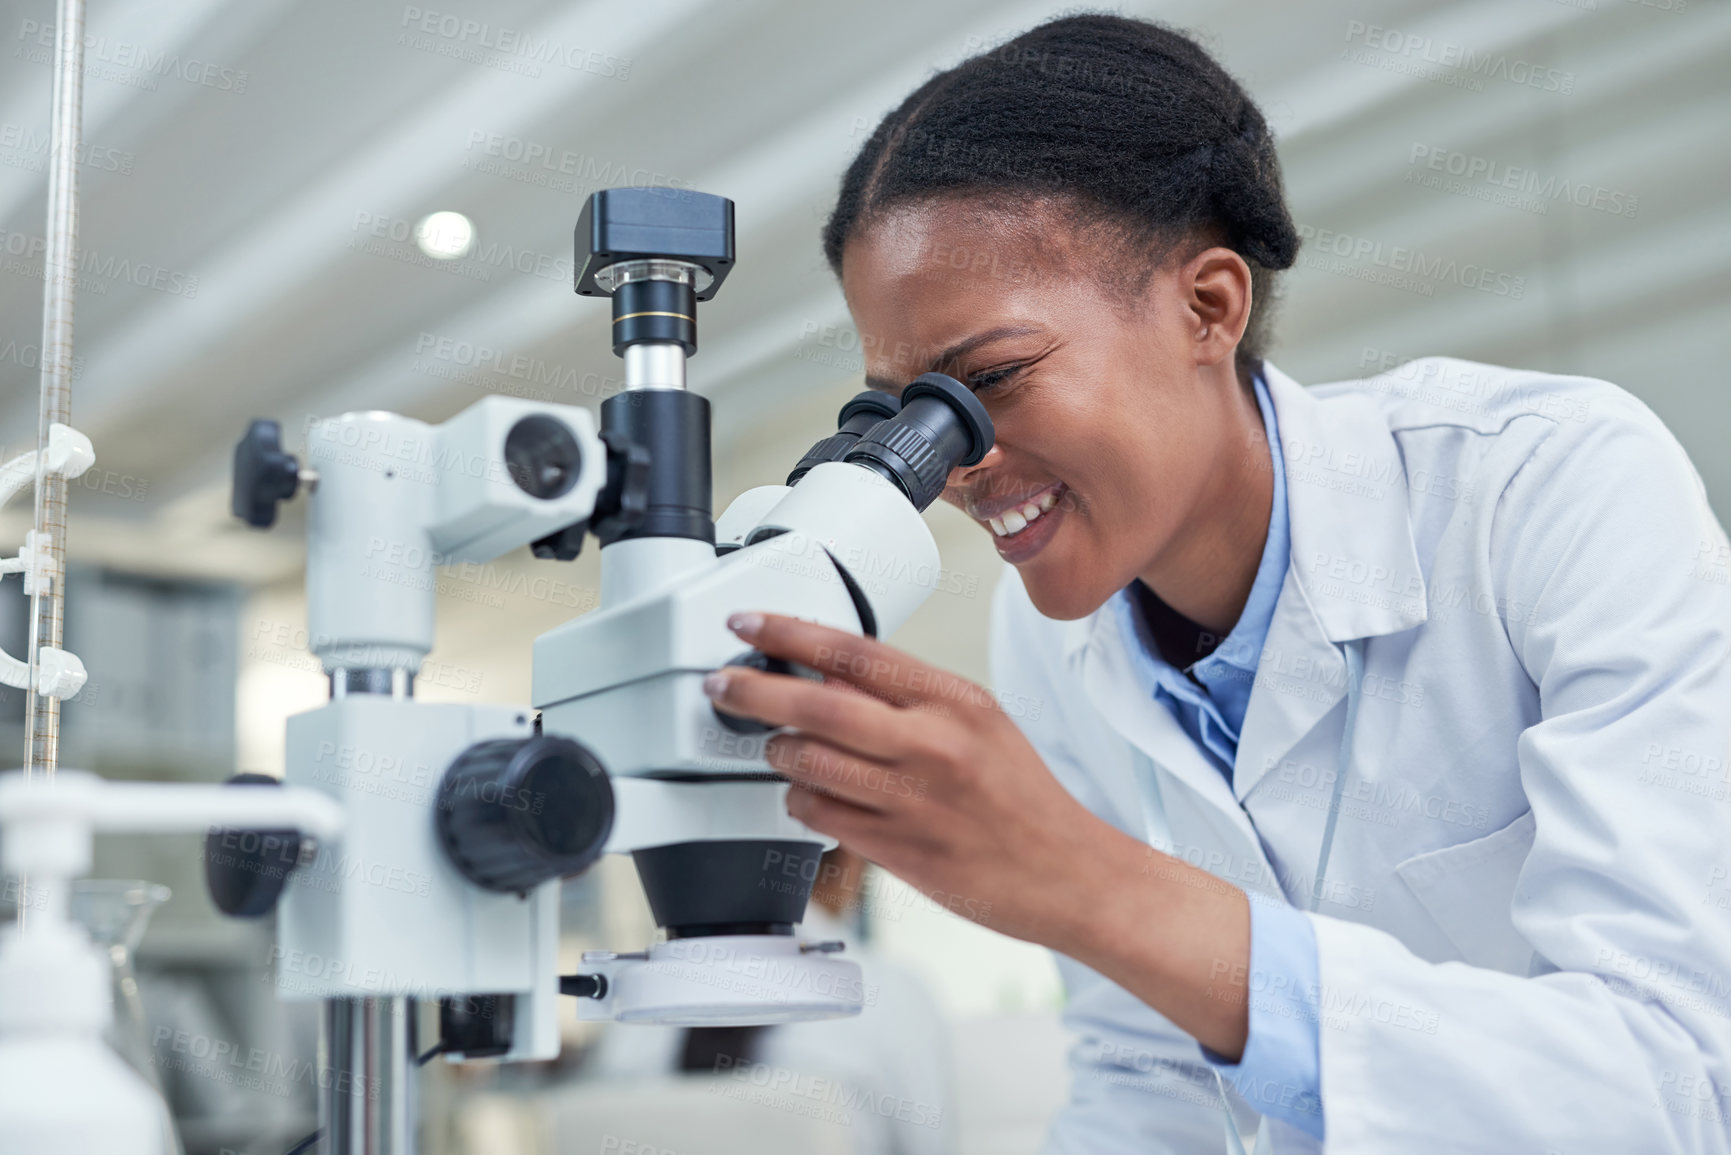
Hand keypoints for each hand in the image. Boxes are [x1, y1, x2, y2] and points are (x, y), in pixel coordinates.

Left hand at [701, 611, 1107, 944]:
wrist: (1069, 873)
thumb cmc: (1021, 796)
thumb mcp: (979, 721)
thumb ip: (909, 696)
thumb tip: (831, 673)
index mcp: (954, 701)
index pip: (854, 651)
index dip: (789, 632)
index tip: (749, 625)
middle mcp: (933, 745)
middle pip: (817, 704)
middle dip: (753, 690)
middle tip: (721, 685)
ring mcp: (913, 802)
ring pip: (809, 763)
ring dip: (777, 752)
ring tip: (776, 747)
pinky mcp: (898, 852)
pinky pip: (820, 816)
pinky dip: (799, 801)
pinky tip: (807, 795)